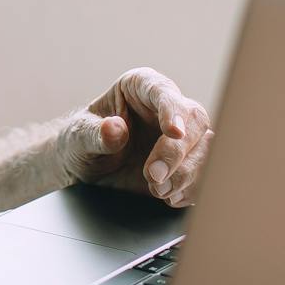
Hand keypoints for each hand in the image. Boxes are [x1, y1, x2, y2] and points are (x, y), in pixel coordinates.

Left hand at [57, 68, 213, 207]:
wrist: (86, 170)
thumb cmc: (81, 142)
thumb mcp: (78, 137)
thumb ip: (95, 134)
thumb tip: (114, 128)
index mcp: (141, 87)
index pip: (164, 92)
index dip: (173, 111)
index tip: (174, 132)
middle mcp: (167, 109)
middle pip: (195, 121)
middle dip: (177, 152)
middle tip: (153, 176)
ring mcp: (181, 136)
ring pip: (206, 148)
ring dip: (186, 174)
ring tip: (157, 190)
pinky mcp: (187, 163)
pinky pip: (204, 174)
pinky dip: (191, 189)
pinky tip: (171, 197)